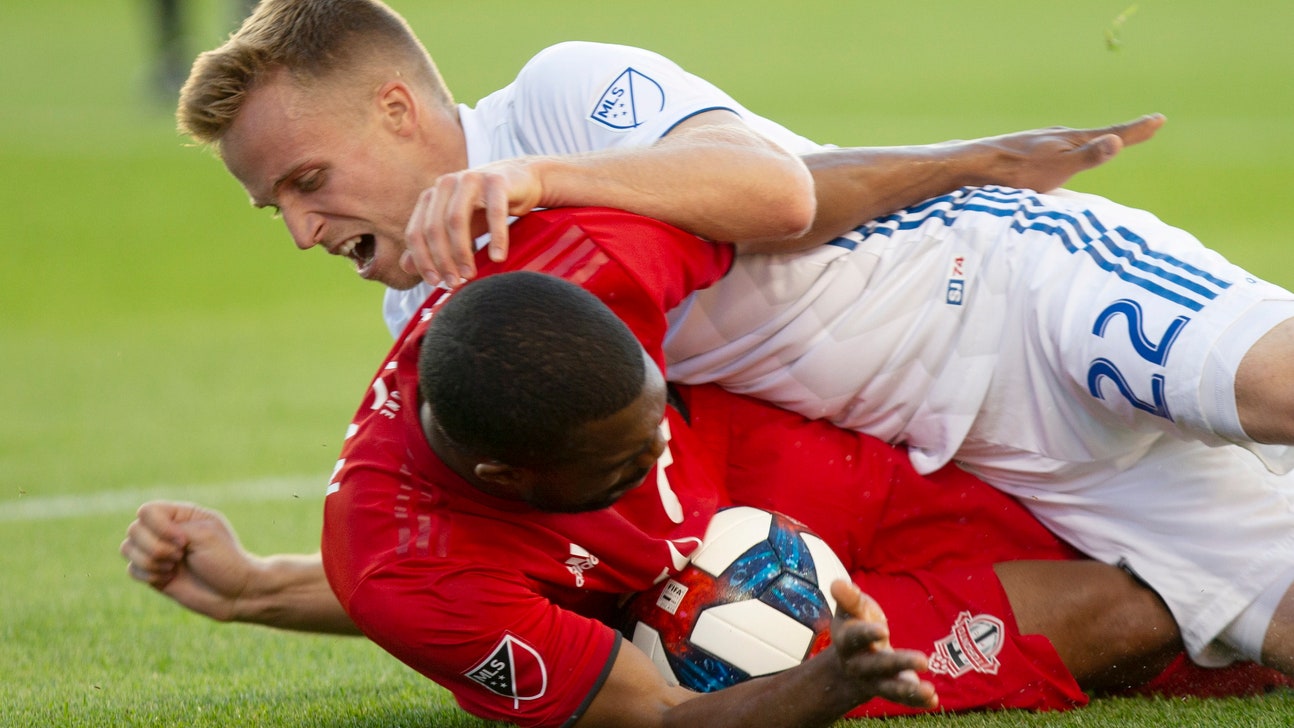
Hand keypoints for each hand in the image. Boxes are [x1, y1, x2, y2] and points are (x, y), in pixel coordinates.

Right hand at [120, 501, 255, 621]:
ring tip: (174, 567)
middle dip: (156, 547)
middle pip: (134, 530)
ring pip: (127, 549)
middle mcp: (166, 531)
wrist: (235, 593)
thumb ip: (173, 528)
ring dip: (150, 561)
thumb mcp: (205, 535)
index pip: (147, 511)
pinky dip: (148, 575)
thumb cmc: (226, 560)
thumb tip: (139, 535)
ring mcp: (158, 552)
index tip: (183, 540)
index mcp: (182, 515)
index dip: (158, 527)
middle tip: (181, 555)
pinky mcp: (153, 573)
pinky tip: (169, 578)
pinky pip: (131, 570)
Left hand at [401, 160, 543, 287]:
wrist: (523, 181)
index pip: (415, 232)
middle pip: (434, 228)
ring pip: (456, 219)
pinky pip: (493, 213)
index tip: (435, 283)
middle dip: (442, 260)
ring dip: (462, 252)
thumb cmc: (486, 207)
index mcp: (432, 196)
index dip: (422, 260)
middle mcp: (446, 184)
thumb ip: (433, 245)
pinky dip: (495, 238)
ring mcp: (470, 179)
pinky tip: (497, 258)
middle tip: (455, 283)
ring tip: (470, 274)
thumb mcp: (458, 228)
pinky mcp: (497, 181)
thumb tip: (406, 266)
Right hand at [828, 580, 938, 709]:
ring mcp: (874, 680)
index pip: (855, 638)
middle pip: (878, 666)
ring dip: (909, 691)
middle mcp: (859, 665)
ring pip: (890, 688)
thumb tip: (837, 583)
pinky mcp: (890, 690)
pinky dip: (917, 701)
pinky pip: (903, 699)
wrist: (850, 660)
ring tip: (929, 690)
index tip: (883, 631)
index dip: (867, 634)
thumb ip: (849, 598)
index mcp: (847, 642)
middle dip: (899, 663)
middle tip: (924, 660)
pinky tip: (933, 700)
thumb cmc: (855, 624)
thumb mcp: (851, 610)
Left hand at [970, 113, 1165, 192]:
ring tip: (1114, 141)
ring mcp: (1043, 143)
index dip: (1138, 130)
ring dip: (1098, 143)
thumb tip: (1116, 140)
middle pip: (1099, 136)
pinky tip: (1064, 158)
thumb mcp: (1057, 168)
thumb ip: (1087, 156)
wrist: (975, 165)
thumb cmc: (1017, 172)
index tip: (1160, 119)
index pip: (1113, 134)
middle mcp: (1059, 137)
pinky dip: (1075, 152)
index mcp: (1071, 140)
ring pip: (1077, 144)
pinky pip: (1060, 152)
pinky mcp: (1028, 152)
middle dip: (1123, 134)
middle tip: (1147, 128)